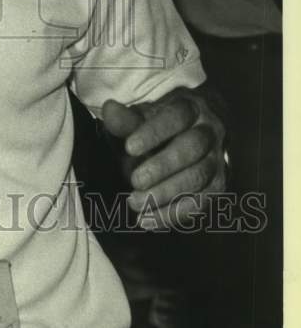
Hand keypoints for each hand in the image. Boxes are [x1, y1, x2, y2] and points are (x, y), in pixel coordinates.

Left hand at [101, 85, 226, 228]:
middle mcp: (210, 132)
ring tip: (135, 202)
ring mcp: (217, 160)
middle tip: (135, 180)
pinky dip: (172, 214)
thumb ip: (126, 118)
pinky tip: (147, 220)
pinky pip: (199, 203)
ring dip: (165, 193)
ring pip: (198, 177)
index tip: (129, 147)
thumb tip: (110, 109)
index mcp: (191, 108)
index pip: (176, 117)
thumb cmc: (158, 125)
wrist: (189, 135)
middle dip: (162, 166)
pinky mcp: (217, 186)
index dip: (154, 132)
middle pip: (192, 148)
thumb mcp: (142, 116)